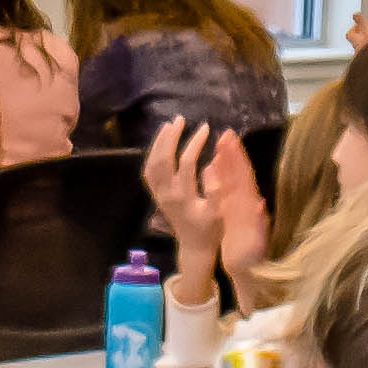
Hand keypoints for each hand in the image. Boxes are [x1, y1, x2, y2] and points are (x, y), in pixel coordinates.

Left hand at [144, 119, 267, 290]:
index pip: (186, 163)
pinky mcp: (156, 196)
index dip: (195, 143)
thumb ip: (214, 191)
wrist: (194, 247)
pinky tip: (160, 144)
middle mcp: (167, 194)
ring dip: (159, 143)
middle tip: (180, 120)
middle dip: (171, 138)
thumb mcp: (218, 213)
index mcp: (183, 197)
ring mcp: (159, 195)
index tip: (205, 128)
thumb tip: (210, 166)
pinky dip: (152, 155)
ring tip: (169, 125)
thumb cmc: (210, 230)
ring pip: (152, 164)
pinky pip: (149, 173)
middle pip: (163, 160)